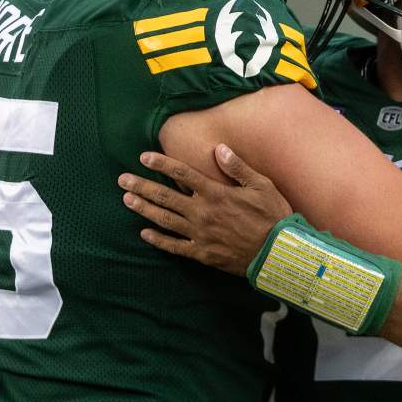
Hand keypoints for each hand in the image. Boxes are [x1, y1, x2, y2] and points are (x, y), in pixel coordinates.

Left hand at [117, 144, 291, 275]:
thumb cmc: (273, 217)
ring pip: (165, 220)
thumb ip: (238, 167)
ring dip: (144, 209)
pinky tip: (144, 233)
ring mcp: (200, 234)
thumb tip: (219, 149)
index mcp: (216, 193)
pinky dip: (158, 240)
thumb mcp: (262, 185)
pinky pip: (175, 246)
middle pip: (165, 196)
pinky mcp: (202, 253)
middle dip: (142, 187)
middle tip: (122, 180)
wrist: (278, 253)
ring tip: (127, 200)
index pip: (182, 173)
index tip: (144, 157)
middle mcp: (203, 212)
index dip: (161, 163)